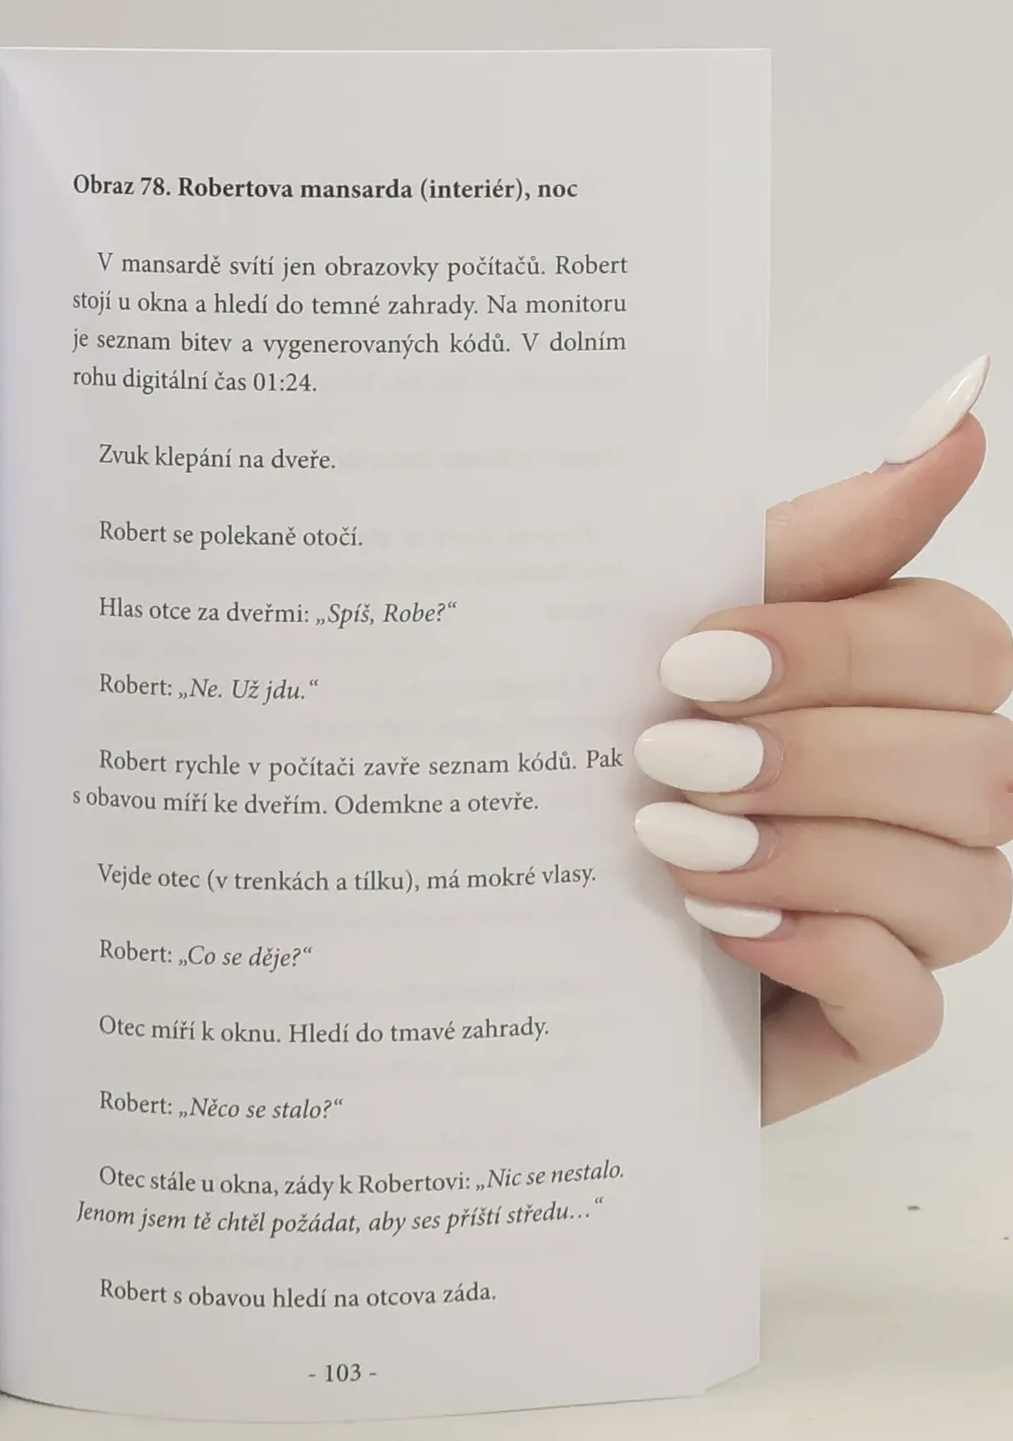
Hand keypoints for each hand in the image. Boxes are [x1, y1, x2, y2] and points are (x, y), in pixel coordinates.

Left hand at [634, 357, 1009, 1121]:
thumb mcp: (663, 637)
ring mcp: (898, 922)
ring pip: (964, 887)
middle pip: (976, 764)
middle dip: (813, 757)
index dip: (838, 649)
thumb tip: (960, 413)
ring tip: (668, 848)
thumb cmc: (584, 760)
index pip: (956, 646)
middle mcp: (916, 805)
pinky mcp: (856, 1027)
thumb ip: (813, 543)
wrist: (477, 906)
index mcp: (883, 695)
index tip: (691, 659)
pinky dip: (823, 955)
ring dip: (809, 854)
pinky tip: (723, 934)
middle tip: (664, 758)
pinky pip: (911, 1005)